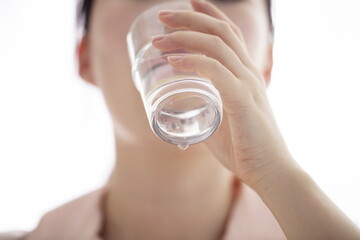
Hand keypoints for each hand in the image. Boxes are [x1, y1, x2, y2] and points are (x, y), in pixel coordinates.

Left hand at [152, 0, 294, 187]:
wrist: (269, 171)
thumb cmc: (245, 149)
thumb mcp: (219, 124)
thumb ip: (204, 113)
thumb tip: (179, 111)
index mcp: (245, 75)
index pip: (229, 34)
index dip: (209, 15)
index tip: (188, 4)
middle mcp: (248, 73)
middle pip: (220, 32)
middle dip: (190, 19)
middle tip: (163, 15)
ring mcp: (248, 85)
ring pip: (217, 46)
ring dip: (185, 37)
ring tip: (158, 39)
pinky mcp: (243, 101)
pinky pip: (217, 72)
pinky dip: (193, 63)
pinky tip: (173, 61)